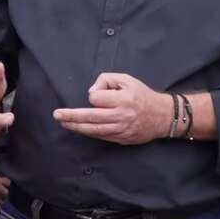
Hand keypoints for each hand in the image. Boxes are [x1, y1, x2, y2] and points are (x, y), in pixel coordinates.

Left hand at [53, 73, 171, 144]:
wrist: (162, 116)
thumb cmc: (142, 95)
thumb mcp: (127, 79)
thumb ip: (106, 80)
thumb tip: (91, 93)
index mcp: (122, 100)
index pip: (97, 99)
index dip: (94, 95)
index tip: (99, 93)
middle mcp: (121, 116)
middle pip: (91, 117)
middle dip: (71, 116)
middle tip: (57, 115)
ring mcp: (121, 130)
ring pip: (94, 130)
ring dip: (76, 127)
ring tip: (64, 123)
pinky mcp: (121, 139)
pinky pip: (101, 137)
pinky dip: (89, 133)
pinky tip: (79, 129)